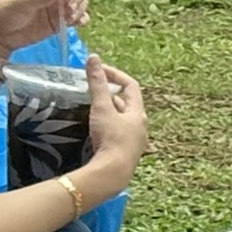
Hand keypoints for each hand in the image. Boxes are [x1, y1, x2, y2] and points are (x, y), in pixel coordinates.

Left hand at [0, 0, 87, 58]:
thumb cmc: (3, 13)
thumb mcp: (21, 2)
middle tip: (70, 7)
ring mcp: (57, 4)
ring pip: (80, 0)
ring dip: (79, 8)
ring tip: (68, 18)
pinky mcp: (61, 19)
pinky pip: (79, 16)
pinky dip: (81, 19)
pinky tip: (74, 23)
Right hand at [83, 59, 146, 182]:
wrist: (113, 173)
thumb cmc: (111, 138)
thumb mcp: (102, 108)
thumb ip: (97, 83)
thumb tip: (93, 58)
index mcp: (138, 113)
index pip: (131, 86)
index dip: (115, 74)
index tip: (98, 69)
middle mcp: (140, 126)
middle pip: (127, 102)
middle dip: (109, 92)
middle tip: (91, 86)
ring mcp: (134, 140)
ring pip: (121, 117)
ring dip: (108, 108)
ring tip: (90, 104)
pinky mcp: (125, 151)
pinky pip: (117, 131)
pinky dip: (106, 122)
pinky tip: (95, 126)